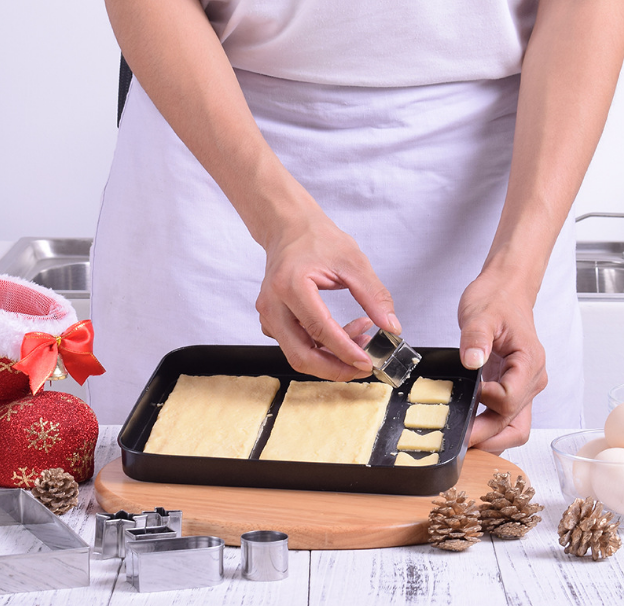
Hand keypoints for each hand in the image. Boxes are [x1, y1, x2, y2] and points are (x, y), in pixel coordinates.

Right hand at [256, 212, 400, 381]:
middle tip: (364, 365)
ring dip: (331, 357)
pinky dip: (321, 347)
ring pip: (298, 354)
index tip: (367, 362)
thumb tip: (391, 326)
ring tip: (361, 338)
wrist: (289, 229)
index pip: (319, 330)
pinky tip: (343, 332)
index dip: (345, 351)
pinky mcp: (272, 321)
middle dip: (335, 368)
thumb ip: (374, 296)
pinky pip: (295, 345)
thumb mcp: (353, 262)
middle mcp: (273, 304)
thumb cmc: (316, 239)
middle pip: (301, 355)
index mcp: (290, 285)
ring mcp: (268, 314)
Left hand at [458, 272, 547, 452]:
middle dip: (487, 437)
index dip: (484, 402)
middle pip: (515, 425)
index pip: (509, 400)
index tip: (465, 393)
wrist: (505, 290)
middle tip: (457, 439)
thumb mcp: (480, 313)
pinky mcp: (511, 387)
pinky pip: (505, 417)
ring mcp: (523, 386)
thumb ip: (476, 337)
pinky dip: (488, 427)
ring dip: (489, 438)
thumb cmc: (496, 299)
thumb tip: (472, 361)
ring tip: (460, 438)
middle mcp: (531, 379)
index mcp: (528, 362)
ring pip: (513, 428)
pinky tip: (466, 424)